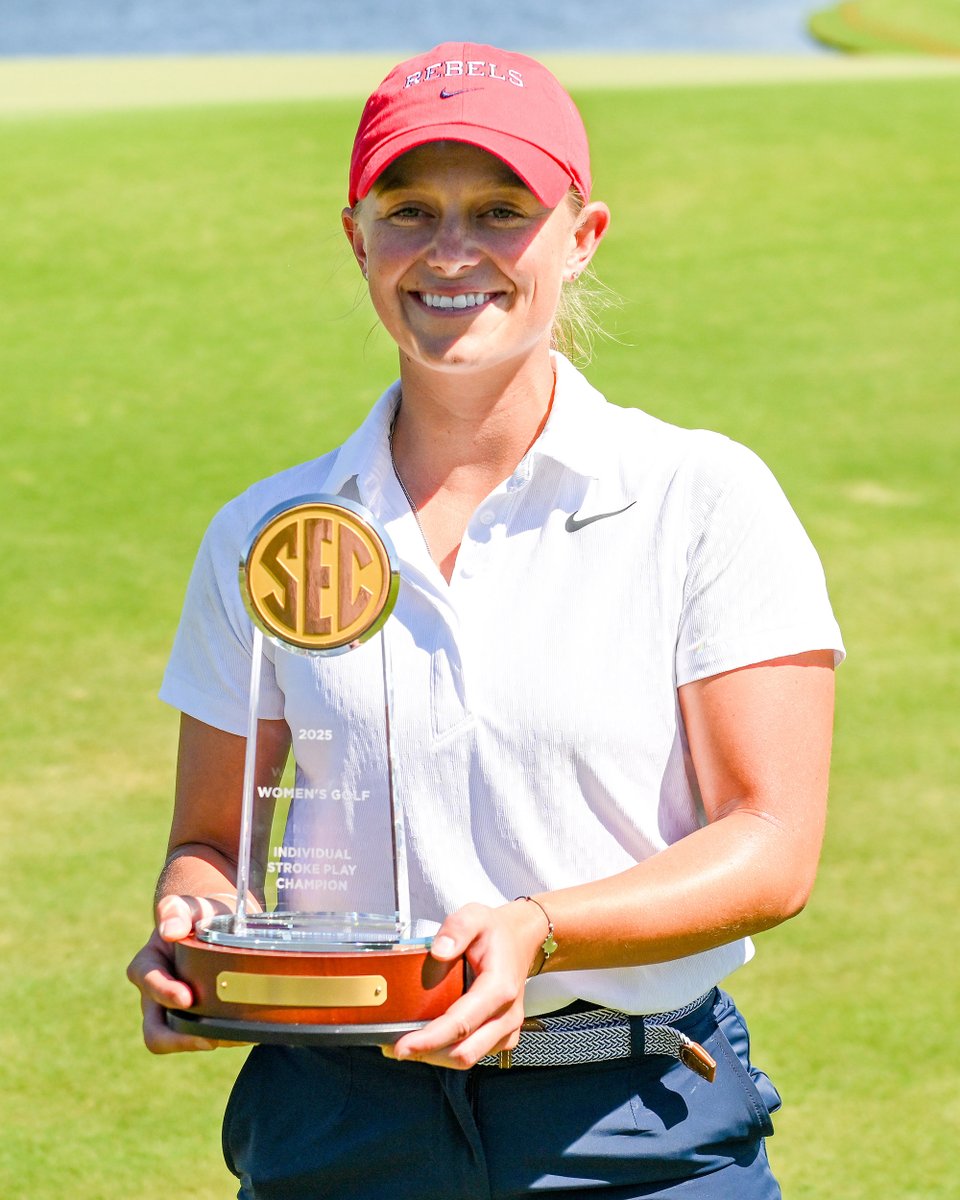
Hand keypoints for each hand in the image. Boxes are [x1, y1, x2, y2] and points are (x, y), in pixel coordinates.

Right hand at [126, 894, 238, 1053]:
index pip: (148, 983)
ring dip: (205, 1042)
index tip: (188, 998)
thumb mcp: (188, 906)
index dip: (164, 993)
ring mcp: (175, 1011)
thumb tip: (170, 931)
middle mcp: (155, 995)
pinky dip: (224, 1038)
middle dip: (179, 1039)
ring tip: (235, 1036)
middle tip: (210, 1038)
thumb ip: (176, 910)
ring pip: (180, 1040)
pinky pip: (204, 1038)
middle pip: (155, 1032)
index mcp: (148, 965)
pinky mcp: (197, 1019)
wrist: (217, 922)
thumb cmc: (199, 913)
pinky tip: (247, 1031)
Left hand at [384, 899, 547, 1069]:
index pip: (461, 1024)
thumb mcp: (475, 916)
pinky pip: (475, 1053)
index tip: (402, 1046)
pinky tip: (430, 1040)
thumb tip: (438, 952)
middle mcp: (507, 1014)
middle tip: (396, 1047)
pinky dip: (449, 1052)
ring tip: (409, 1043)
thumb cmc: (496, 932)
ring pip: (468, 1057)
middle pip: (464, 1052)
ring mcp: (507, 1028)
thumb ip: (457, 929)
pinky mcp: (503, 1036)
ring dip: (436, 1055)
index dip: (430, 1039)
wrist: (521, 939)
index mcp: (500, 988)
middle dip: (428, 1053)